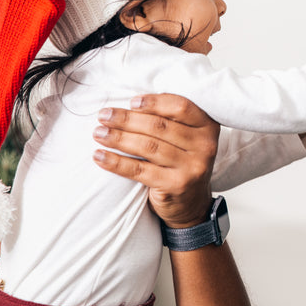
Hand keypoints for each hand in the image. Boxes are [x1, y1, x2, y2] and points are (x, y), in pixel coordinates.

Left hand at [92, 93, 219, 228]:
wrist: (191, 204)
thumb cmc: (181, 162)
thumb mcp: (186, 138)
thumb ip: (169, 120)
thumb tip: (130, 103)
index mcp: (207, 127)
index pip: (180, 107)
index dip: (154, 103)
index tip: (131, 102)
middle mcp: (205, 146)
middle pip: (160, 127)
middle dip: (127, 119)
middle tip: (104, 116)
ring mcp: (192, 167)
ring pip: (148, 147)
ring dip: (118, 138)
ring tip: (98, 133)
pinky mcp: (176, 185)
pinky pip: (140, 170)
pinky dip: (116, 162)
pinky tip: (100, 156)